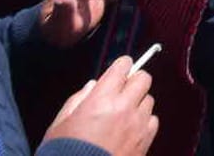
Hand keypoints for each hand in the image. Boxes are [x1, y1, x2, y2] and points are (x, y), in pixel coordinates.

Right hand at [42, 56, 156, 155]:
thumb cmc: (64, 152)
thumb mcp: (60, 122)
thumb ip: (78, 99)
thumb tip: (93, 86)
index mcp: (102, 98)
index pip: (123, 66)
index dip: (121, 66)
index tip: (118, 71)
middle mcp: (124, 107)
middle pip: (143, 78)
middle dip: (133, 81)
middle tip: (121, 92)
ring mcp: (137, 125)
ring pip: (149, 99)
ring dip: (138, 102)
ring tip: (123, 115)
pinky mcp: (145, 141)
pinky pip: (153, 121)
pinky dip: (144, 122)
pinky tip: (130, 130)